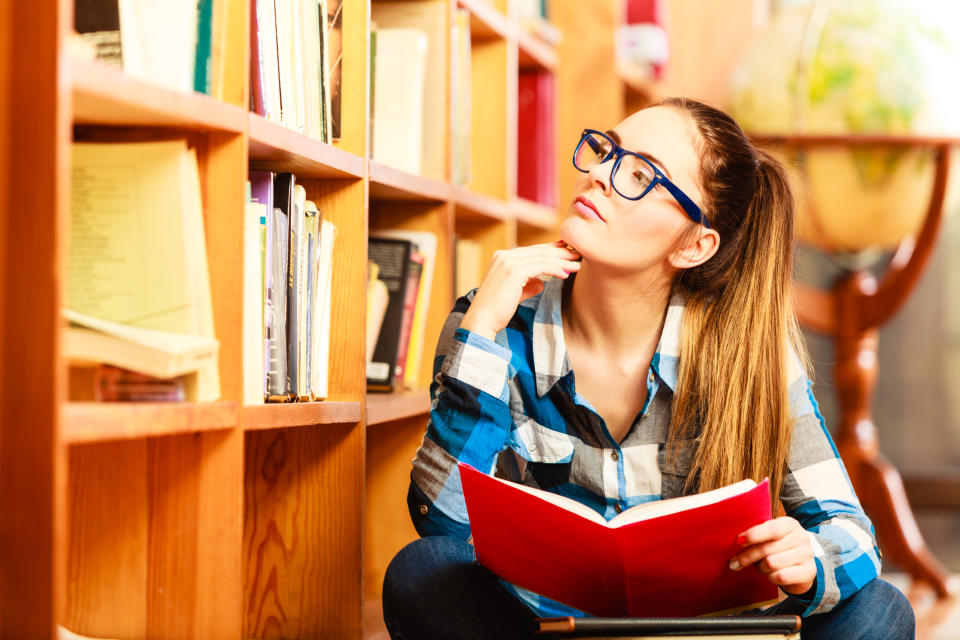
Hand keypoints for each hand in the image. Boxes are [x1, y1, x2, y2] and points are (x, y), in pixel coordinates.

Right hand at [460, 242, 580, 339]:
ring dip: (562, 260)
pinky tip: (566, 274)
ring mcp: (508, 261)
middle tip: (578, 254)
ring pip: (542, 257)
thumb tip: (541, 282)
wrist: (482, 320)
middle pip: (539, 251)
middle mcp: (504, 255)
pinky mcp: (514, 271)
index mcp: (502, 257)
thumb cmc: (496, 310)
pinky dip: (555, 269)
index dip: (551, 250)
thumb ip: (527, 285)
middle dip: (560, 252)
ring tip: (578, 264)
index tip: (568, 252)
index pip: (532, 250)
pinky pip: (541, 266)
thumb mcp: (514, 292)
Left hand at [729, 516, 815, 595]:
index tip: (738, 541)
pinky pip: (780, 577)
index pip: (771, 529)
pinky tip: (771, 575)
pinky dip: (771, 577)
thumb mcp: (772, 537)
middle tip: (735, 562)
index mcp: (789, 524)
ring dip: (760, 568)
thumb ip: (758, 535)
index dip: (753, 535)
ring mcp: (806, 555)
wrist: (804, 566)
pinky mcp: (808, 572)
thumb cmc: (781, 548)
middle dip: (747, 557)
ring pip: (771, 564)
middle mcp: (800, 538)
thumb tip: (738, 541)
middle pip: (766, 549)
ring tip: (760, 567)